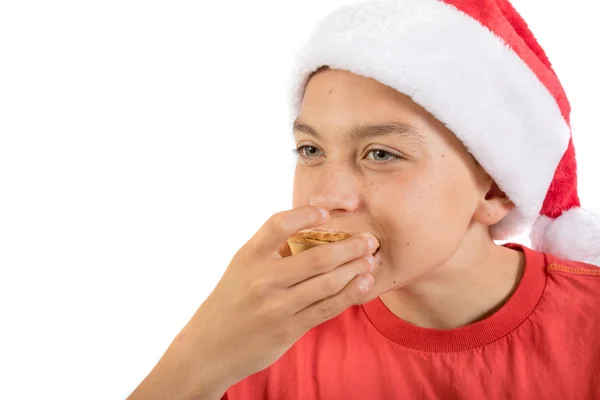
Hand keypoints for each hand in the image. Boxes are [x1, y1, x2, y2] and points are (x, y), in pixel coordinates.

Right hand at [129, 206, 377, 399]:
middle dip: (350, 246)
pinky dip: (349, 294)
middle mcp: (262, 279)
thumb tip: (311, 230)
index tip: (327, 214)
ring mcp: (277, 306)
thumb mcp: (241, 268)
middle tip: (370, 239)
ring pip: (327, 282)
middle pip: (317, 256)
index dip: (306, 215)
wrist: (209, 348)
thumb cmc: (229, 302)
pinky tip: (363, 283)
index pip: (279, 224)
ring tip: (371, 259)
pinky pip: (327, 308)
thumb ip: (270, 251)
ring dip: (355, 269)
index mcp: (249, 257)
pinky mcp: (289, 328)